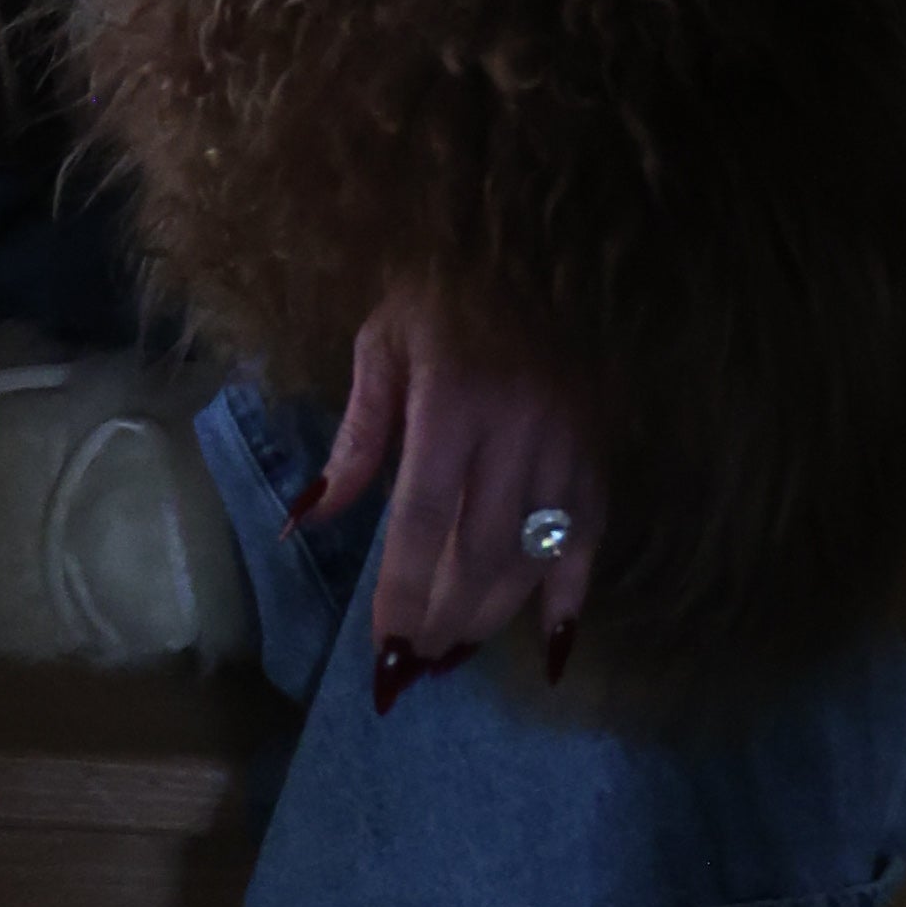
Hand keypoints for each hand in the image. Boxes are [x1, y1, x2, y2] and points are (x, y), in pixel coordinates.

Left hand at [309, 285, 602, 708]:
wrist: (529, 244)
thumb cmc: (438, 296)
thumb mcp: (380, 348)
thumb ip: (356, 438)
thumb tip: (307, 519)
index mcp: (454, 399)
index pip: (425, 518)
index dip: (404, 590)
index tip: (382, 647)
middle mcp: (519, 429)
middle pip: (481, 551)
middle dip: (443, 617)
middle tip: (411, 662)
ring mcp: (567, 444)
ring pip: (533, 556)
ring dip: (490, 616)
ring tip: (450, 653)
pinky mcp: (598, 453)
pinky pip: (590, 539)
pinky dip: (571, 597)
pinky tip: (548, 648)